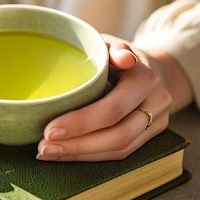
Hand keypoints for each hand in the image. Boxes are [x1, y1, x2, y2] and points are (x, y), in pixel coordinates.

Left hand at [37, 35, 185, 161]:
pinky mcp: (150, 137)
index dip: (82, 123)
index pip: (114, 108)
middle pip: (118, 135)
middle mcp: (156, 103)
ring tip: (48, 152)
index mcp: (145, 78)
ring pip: (120, 149)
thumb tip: (124, 58)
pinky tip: (66, 153)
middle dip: (78, 145)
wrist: (153, 68)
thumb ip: (115, 49)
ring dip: (81, 154)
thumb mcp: (114, 44)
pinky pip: (121, 153)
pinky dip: (91, 156)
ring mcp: (156, 123)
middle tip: (44, 147)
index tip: (50, 130)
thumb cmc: (120, 55)